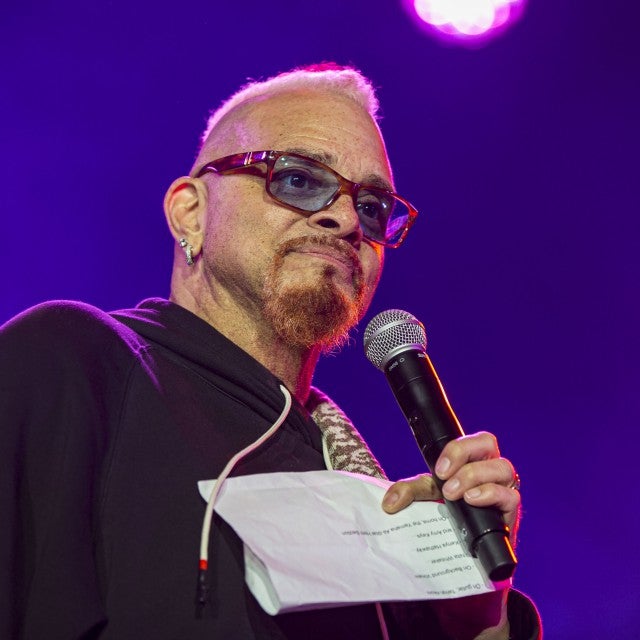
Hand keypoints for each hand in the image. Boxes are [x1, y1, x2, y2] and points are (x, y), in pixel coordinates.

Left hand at [381, 431, 520, 639]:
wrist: (465, 561)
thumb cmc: (449, 520)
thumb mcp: (428, 499)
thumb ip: (409, 493)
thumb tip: (389, 503)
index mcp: (472, 460)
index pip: (471, 440)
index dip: (457, 448)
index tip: (439, 470)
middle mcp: (490, 470)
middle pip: (489, 442)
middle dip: (464, 453)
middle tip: (443, 479)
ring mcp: (503, 490)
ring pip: (503, 467)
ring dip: (474, 476)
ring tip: (454, 494)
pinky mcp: (510, 514)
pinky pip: (511, 496)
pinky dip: (492, 494)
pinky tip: (473, 501)